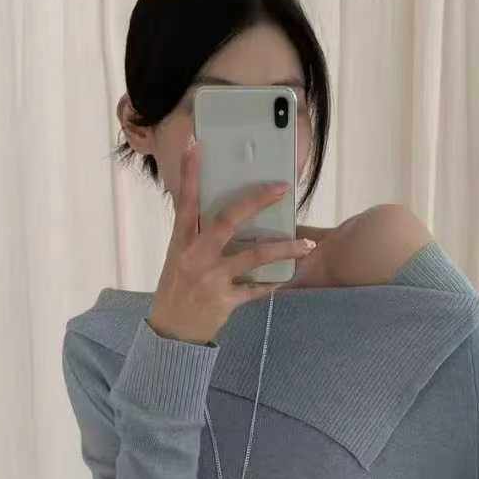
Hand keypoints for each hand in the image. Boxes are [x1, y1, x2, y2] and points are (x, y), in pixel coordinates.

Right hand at [148, 137, 316, 344]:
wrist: (170, 333)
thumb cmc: (176, 290)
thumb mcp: (178, 258)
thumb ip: (197, 236)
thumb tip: (225, 214)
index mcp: (181, 242)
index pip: (186, 201)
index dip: (192, 173)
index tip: (198, 145)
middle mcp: (195, 256)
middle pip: (228, 220)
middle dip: (256, 201)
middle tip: (281, 187)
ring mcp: (211, 279)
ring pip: (253, 256)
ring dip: (284, 249)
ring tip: (308, 245)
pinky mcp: (224, 301)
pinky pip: (256, 290)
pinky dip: (273, 284)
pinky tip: (289, 278)